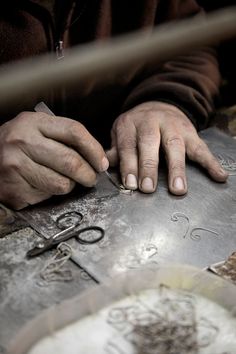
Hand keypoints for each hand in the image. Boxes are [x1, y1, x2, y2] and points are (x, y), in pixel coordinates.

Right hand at [0, 112, 108, 208]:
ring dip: (71, 186)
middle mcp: (22, 141)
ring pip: (62, 183)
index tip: (102, 162)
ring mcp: (16, 165)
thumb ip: (62, 138)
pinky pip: (47, 195)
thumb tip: (96, 158)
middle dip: (89, 174)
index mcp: (33, 122)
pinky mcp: (14, 188)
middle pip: (71, 161)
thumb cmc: (16, 146)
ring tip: (65, 181)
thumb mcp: (36, 130)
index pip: (74, 131)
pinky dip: (52, 193)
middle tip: (91, 178)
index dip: (94, 149)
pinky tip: (43, 186)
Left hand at [107, 102, 227, 193]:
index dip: (128, 164)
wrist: (159, 104)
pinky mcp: (190, 132)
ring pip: (175, 145)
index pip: (128, 145)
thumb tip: (105, 165)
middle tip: (148, 188)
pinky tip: (219, 176)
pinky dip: (211, 162)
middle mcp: (151, 121)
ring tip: (178, 189)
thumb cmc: (136, 126)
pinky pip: (202, 147)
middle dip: (149, 167)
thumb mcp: (121, 132)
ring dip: (177, 168)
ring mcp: (173, 125)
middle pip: (150, 143)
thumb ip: (115, 149)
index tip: (130, 184)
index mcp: (131, 123)